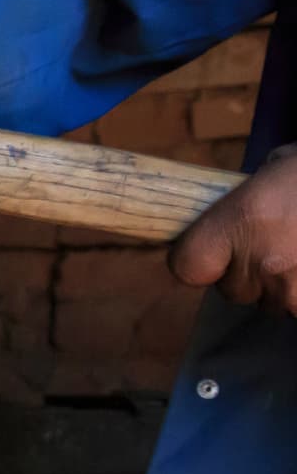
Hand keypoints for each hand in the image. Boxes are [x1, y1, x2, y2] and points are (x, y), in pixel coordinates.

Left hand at [171, 144, 296, 315]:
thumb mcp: (278, 169)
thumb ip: (245, 202)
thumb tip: (228, 222)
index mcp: (242, 220)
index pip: (187, 266)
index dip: (197, 261)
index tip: (211, 254)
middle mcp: (263, 259)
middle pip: (232, 290)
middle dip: (248, 274)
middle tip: (276, 244)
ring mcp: (294, 287)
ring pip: (271, 304)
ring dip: (282, 286)